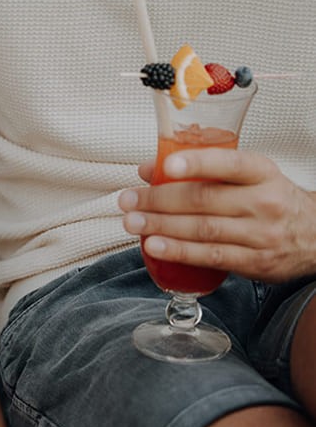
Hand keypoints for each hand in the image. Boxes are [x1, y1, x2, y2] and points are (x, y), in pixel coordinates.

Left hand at [119, 148, 315, 282]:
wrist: (314, 235)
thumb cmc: (272, 200)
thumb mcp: (246, 175)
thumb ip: (200, 170)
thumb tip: (148, 170)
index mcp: (261, 172)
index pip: (229, 164)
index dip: (197, 164)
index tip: (166, 165)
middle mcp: (263, 202)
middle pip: (204, 200)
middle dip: (159, 200)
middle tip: (129, 199)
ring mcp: (260, 234)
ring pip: (203, 230)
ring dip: (161, 226)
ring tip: (133, 223)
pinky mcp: (254, 262)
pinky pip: (211, 256)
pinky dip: (179, 252)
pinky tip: (155, 246)